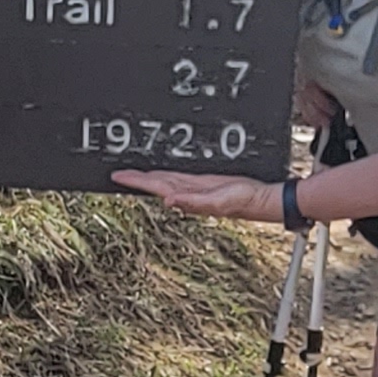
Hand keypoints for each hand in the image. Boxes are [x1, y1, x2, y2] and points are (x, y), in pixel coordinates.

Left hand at [113, 167, 281, 221]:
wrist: (259, 199)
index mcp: (186, 195)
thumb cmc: (242, 203)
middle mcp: (187, 192)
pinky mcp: (203, 182)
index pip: (154, 185)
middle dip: (136, 179)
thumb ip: (194, 202)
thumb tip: (169, 201)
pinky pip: (179, 177)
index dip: (135, 181)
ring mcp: (194, 187)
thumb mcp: (218, 201)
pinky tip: (162, 174)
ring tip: (133, 173)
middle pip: (155, 182)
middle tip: (118, 173)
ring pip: (165, 179)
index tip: (117, 177)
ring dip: (149, 177)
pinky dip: (166, 175)